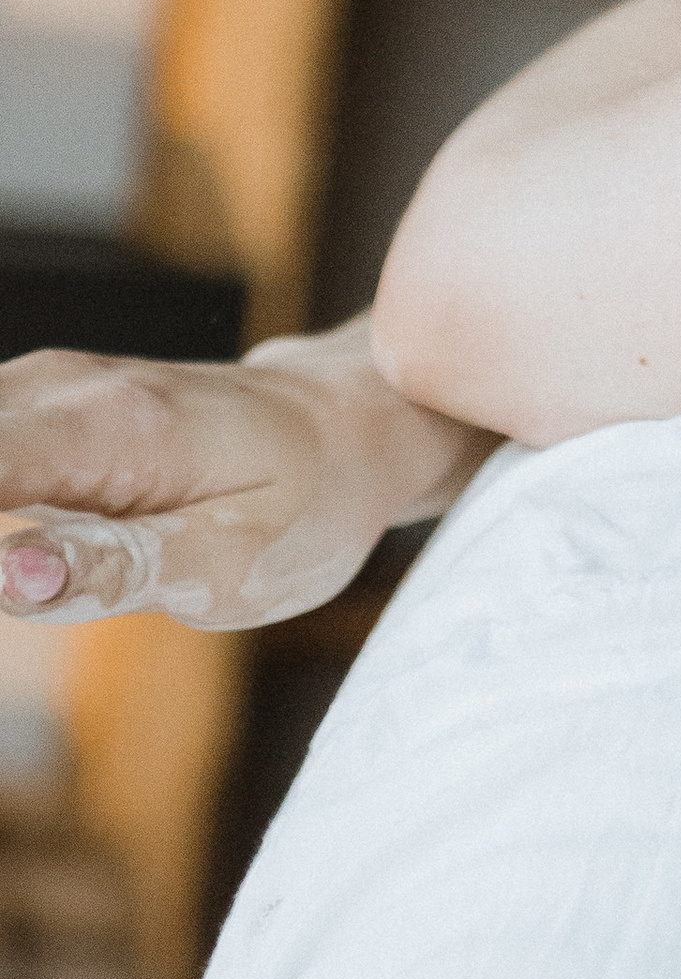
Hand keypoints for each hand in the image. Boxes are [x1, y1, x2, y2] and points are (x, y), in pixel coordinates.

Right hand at [0, 316, 490, 631]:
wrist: (349, 426)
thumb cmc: (307, 500)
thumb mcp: (236, 561)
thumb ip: (119, 567)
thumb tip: (7, 577)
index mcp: (109, 425)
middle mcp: (59, 389)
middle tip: (18, 589)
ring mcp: (38, 393)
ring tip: (71, 568)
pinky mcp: (31, 415)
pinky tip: (11, 563)